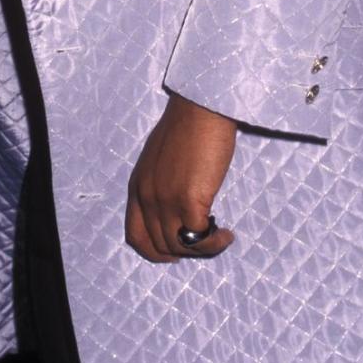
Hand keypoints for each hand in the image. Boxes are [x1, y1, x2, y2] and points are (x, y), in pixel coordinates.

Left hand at [126, 92, 236, 262]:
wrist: (200, 109)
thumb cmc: (187, 127)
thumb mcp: (160, 159)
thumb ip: (161, 184)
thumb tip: (176, 205)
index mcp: (138, 186)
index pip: (136, 235)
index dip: (154, 251)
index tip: (175, 252)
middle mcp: (146, 197)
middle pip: (159, 245)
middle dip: (184, 251)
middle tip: (204, 241)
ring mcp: (165, 200)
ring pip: (179, 246)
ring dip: (202, 248)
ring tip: (219, 236)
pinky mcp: (188, 201)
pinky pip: (198, 239)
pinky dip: (214, 243)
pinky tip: (226, 233)